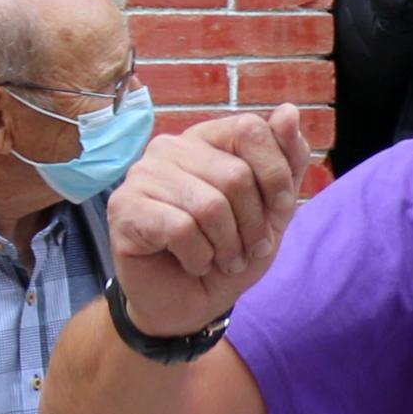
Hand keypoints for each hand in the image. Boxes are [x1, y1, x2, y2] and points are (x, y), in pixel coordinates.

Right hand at [104, 107, 315, 336]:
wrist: (187, 303)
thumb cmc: (229, 251)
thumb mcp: (273, 210)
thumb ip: (286, 161)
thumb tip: (289, 110)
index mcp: (207, 138)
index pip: (251, 129)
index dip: (276, 178)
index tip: (278, 214)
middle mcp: (170, 147)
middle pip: (235, 176)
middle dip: (253, 225)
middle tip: (245, 251)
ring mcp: (142, 174)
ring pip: (209, 206)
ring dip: (227, 247)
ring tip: (221, 260)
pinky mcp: (124, 207)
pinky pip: (181, 229)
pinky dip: (198, 257)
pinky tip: (192, 262)